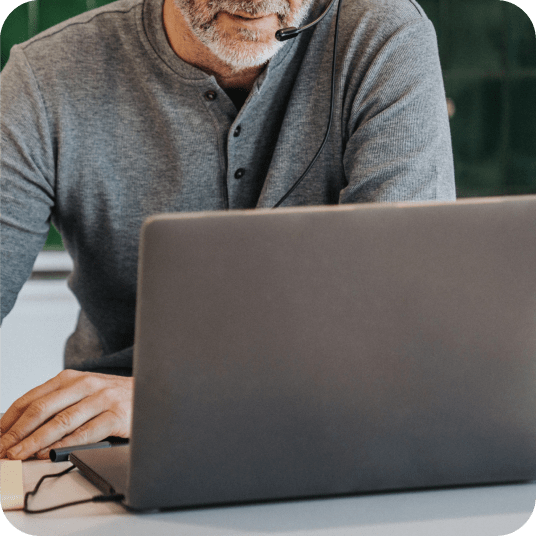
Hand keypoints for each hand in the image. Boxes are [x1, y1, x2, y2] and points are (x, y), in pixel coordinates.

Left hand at [0, 369, 132, 459]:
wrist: (153, 391)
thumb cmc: (114, 396)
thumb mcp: (83, 392)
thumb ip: (58, 404)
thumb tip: (21, 430)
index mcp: (71, 377)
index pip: (31, 399)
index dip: (8, 421)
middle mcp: (85, 384)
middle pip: (42, 409)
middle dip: (17, 433)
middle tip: (2, 451)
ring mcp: (102, 398)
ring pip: (61, 421)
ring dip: (35, 441)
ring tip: (19, 455)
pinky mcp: (117, 414)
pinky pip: (87, 432)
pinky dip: (66, 444)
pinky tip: (51, 453)